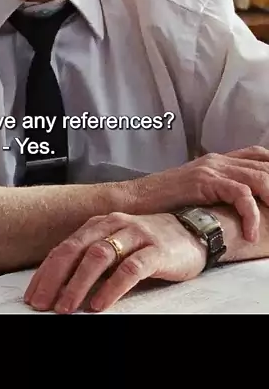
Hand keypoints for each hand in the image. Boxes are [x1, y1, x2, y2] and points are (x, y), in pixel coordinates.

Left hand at [25, 212, 206, 313]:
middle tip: (42, 304)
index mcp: (100, 224)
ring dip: (78, 284)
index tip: (33, 294)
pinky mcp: (156, 250)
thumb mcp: (117, 244)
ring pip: (99, 257)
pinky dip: (112, 287)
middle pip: (76, 250)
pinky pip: (130, 269)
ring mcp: (136, 235)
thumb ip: (92, 257)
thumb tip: (60, 284)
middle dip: (55, 279)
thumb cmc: (150, 242)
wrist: (193, 231)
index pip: (65, 247)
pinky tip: (100, 304)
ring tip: (65, 308)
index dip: (46, 271)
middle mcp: (115, 225)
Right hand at [134, 146, 268, 242]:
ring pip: (259, 177)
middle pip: (265, 165)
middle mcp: (217, 160)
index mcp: (217, 161)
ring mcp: (211, 169)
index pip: (258, 155)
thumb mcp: (195, 194)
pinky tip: (250, 233)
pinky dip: (251, 214)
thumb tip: (239, 209)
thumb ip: (216, 194)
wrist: (133, 202)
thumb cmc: (161, 204)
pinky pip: (240, 194)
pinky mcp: (204, 182)